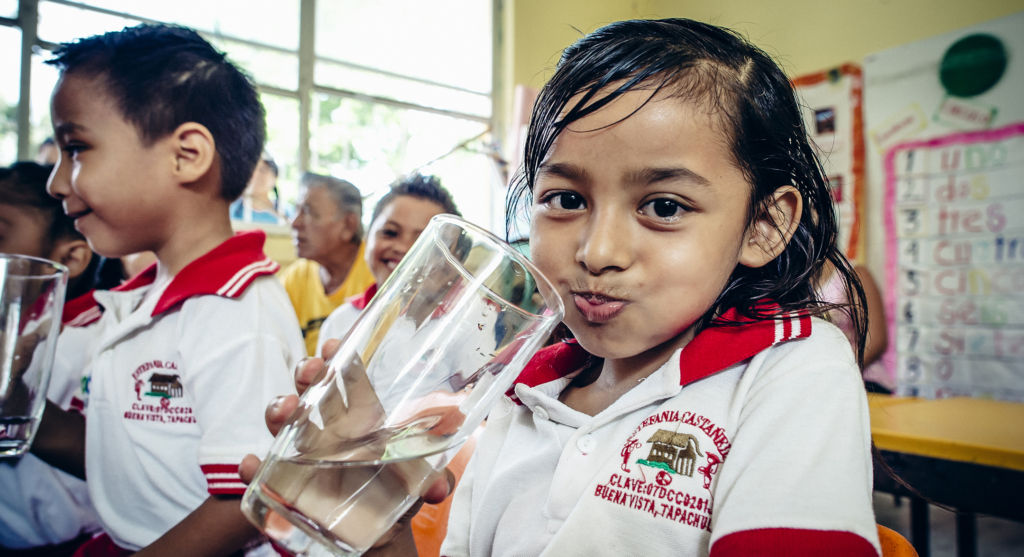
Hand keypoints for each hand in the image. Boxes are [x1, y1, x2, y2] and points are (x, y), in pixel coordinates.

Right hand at [237, 338, 455, 555]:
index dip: (339, 358)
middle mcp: (331, 430)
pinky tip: (251, 464)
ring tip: (284, 408)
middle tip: (311, 370)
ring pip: (284, 424)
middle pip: (313, 392)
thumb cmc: (396, 494)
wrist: (377, 532)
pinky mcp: (287, 486)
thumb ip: (433, 483)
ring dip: (278, 410)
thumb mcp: (417, 485)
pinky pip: (263, 474)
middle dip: (308, 373)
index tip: (334, 344)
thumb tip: (443, 487)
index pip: (348, 380)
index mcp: (362, 419)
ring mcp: (306, 455)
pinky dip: (252, 468)